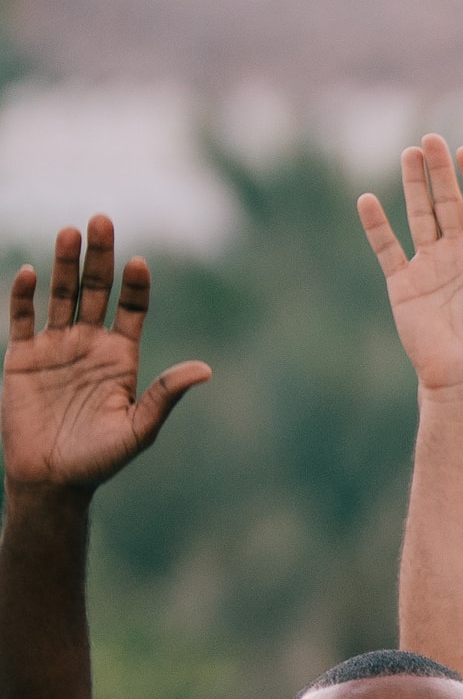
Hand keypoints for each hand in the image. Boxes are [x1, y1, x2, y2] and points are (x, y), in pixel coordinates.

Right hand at [2, 218, 207, 491]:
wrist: (53, 478)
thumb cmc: (101, 459)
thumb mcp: (139, 427)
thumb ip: (166, 395)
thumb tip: (206, 369)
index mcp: (121, 358)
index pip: (130, 309)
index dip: (134, 285)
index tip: (139, 262)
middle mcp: (89, 344)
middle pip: (96, 291)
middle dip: (100, 256)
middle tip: (102, 219)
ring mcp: (55, 347)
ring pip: (61, 296)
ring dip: (65, 265)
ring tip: (69, 231)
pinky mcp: (21, 357)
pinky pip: (21, 319)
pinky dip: (24, 296)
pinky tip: (29, 273)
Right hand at [358, 137, 462, 396]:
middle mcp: (458, 255)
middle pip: (448, 203)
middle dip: (441, 172)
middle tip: (432, 140)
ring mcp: (429, 266)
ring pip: (419, 216)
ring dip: (413, 186)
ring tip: (409, 154)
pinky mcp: (403, 282)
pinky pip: (387, 248)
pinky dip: (377, 225)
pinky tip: (368, 200)